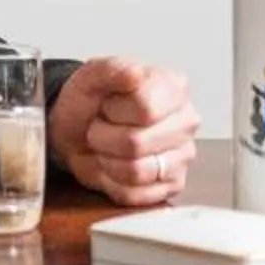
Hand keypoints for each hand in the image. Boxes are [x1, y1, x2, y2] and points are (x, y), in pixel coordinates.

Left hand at [50, 56, 199, 206]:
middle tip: (103, 126)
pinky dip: (112, 182)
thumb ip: (112, 70)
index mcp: (174, 87)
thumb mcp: (91, 76)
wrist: (78, 131)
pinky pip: (134, 194)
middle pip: (136, 143)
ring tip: (107, 146)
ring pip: (135, 172)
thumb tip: (135, 74)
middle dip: (104, 137)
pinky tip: (114, 165)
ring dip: (107, 161)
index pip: (146, 109)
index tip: (107, 104)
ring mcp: (183, 156)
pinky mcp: (172, 186)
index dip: (114, 110)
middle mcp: (186, 122)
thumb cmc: (90, 101)